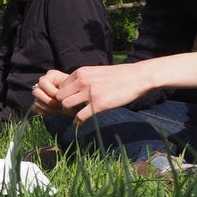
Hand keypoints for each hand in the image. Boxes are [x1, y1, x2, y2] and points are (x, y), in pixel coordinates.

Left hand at [35, 65, 150, 125]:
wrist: (136, 77)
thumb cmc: (117, 76)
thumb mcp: (95, 72)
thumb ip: (83, 79)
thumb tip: (73, 88)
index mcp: (80, 72)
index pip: (60, 86)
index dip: (63, 95)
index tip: (69, 101)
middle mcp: (82, 81)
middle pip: (59, 96)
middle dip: (62, 105)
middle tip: (70, 110)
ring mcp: (89, 93)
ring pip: (66, 105)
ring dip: (68, 113)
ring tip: (75, 115)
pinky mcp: (99, 104)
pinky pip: (79, 116)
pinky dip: (77, 122)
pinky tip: (79, 124)